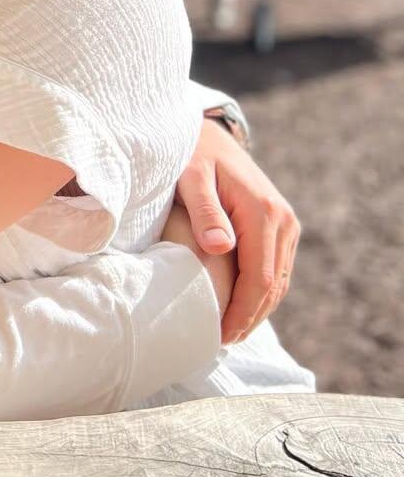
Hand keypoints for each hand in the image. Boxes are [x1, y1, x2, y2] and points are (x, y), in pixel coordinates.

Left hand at [175, 117, 299, 344]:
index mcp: (263, 212)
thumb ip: (204, 210)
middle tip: (222, 341)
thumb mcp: (190, 177)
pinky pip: (276, 268)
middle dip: (250, 318)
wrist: (210, 135)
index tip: (220, 334)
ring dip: (258, 309)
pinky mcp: (280, 226)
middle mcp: (282, 220)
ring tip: (229, 332)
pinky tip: (240, 307)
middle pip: (273, 285)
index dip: (242, 312)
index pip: (259, 278)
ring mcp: (285, 223)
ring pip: (278, 280)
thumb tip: (220, 246)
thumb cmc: (192, 156)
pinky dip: (262, 292)